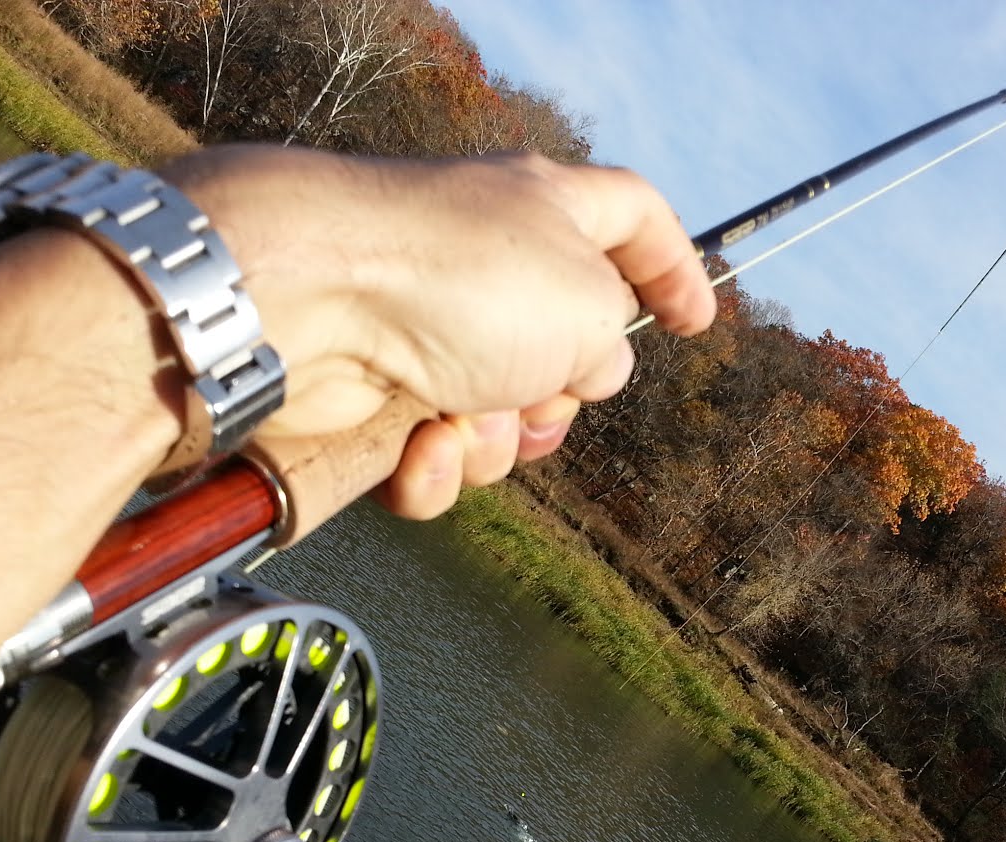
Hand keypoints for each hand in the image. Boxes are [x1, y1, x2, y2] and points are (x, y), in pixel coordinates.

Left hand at [163, 147, 716, 519]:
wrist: (311, 303)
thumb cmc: (458, 280)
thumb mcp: (588, 308)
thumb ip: (609, 346)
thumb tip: (585, 373)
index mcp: (545, 210)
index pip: (632, 217)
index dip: (674, 267)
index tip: (695, 323)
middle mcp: (483, 266)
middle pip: (561, 353)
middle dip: (558, 400)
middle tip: (539, 393)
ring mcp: (423, 332)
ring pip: (498, 423)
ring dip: (496, 442)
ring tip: (464, 416)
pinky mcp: (369, 397)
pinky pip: (432, 460)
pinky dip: (433, 467)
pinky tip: (417, 446)